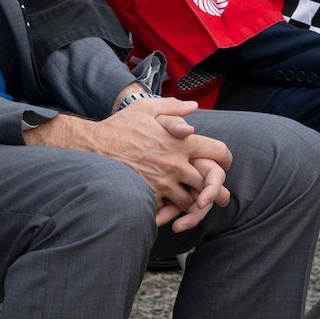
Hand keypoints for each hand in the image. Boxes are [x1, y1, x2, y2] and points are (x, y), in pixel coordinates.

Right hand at [30, 100, 231, 224]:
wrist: (94, 147)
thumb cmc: (121, 126)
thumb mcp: (147, 108)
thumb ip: (174, 107)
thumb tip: (194, 107)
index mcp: (182, 142)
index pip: (219, 153)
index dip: (225, 160)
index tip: (223, 164)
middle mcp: (177, 164)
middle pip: (210, 183)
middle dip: (215, 190)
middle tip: (218, 195)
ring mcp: (164, 183)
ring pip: (192, 201)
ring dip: (194, 202)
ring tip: (195, 203)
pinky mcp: (150, 196)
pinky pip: (169, 210)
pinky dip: (173, 211)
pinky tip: (172, 209)